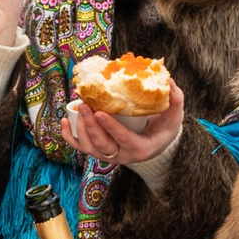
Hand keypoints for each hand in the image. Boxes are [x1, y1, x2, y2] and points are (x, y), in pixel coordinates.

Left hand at [61, 82, 186, 167]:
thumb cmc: (165, 127)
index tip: (100, 112)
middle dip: (91, 126)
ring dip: (80, 129)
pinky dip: (69, 136)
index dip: (111, 127)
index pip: (124, 140)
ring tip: (78, 108)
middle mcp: (123, 156)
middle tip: (84, 105)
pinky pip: (80, 147)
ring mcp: (109, 155)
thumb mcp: (174, 116)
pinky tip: (63, 121)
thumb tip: (169, 82)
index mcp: (141, 148)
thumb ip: (175, 100)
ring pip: (89, 147)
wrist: (155, 142)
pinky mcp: (98, 151)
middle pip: (103, 145)